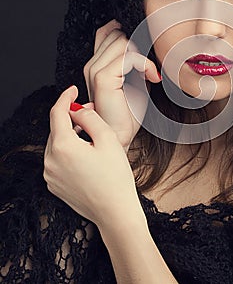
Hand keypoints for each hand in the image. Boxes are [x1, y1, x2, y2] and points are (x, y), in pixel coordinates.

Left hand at [43, 85, 147, 227]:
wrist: (115, 212)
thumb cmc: (115, 177)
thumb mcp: (108, 139)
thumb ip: (90, 118)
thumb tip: (78, 110)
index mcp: (62, 147)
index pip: (57, 113)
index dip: (65, 97)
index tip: (72, 89)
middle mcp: (50, 161)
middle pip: (56, 129)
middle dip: (70, 117)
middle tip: (90, 112)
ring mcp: (50, 175)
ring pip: (56, 144)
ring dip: (70, 134)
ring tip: (91, 133)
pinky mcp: (54, 185)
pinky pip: (57, 160)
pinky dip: (68, 150)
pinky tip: (85, 152)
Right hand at [83, 19, 161, 152]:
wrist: (121, 136)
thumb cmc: (128, 112)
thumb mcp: (135, 79)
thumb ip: (135, 61)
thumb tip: (148, 42)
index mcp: (97, 63)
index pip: (108, 31)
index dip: (128, 32)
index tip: (148, 48)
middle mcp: (92, 64)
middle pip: (116, 33)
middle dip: (139, 43)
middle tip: (152, 63)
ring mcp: (95, 70)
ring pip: (123, 41)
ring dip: (143, 54)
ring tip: (152, 73)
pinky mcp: (102, 78)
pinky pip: (128, 57)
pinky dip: (145, 64)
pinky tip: (153, 78)